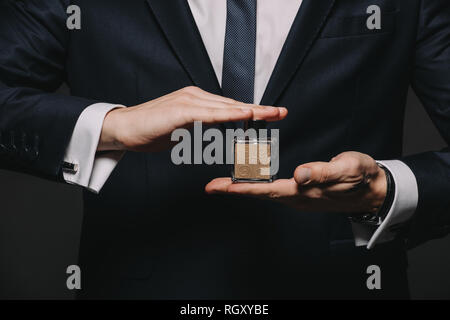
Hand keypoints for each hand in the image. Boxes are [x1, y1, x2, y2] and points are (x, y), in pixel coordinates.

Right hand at [98, 86, 287, 151]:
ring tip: (271, 114)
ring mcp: (188, 101)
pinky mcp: (179, 110)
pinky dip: (227, 114)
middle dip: (259, 110)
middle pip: (233, 104)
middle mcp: (196, 97)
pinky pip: (208, 113)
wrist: (124, 129)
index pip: (230, 107)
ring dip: (250, 111)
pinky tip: (243, 114)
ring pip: (224, 107)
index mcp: (198, 102)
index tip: (272, 115)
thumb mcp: (183, 130)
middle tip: (281, 112)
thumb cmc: (152, 130)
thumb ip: (200, 129)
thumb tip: (215, 135)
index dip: (252, 111)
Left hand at [206, 152, 386, 213]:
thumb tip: (300, 175)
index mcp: (304, 192)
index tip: (219, 187)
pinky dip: (258, 184)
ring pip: (265, 192)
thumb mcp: (348, 169)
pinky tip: (251, 178)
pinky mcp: (302, 192)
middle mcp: (297, 197)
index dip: (241, 188)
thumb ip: (324, 172)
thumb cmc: (362, 177)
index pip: (266, 190)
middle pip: (259, 193)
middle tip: (211, 185)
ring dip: (244, 187)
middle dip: (234, 189)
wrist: (374, 190)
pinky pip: (274, 189)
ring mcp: (299, 196)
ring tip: (223, 181)